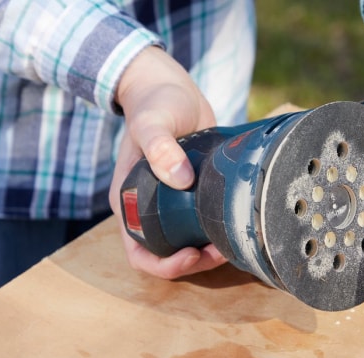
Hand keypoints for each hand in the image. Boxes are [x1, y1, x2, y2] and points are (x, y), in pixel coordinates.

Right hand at [108, 46, 226, 278]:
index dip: (164, 264)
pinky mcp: (189, 195)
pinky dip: (217, 232)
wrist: (169, 87)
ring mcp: (168, 204)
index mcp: (127, 201)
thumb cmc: (154, 102)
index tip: (192, 254)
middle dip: (194, 263)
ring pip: (185, 244)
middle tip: (221, 251)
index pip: (138, 251)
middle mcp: (145, 209)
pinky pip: (200, 226)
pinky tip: (236, 224)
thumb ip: (160, 147)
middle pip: (165, 256)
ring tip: (233, 241)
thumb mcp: (152, 122)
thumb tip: (179, 179)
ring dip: (208, 252)